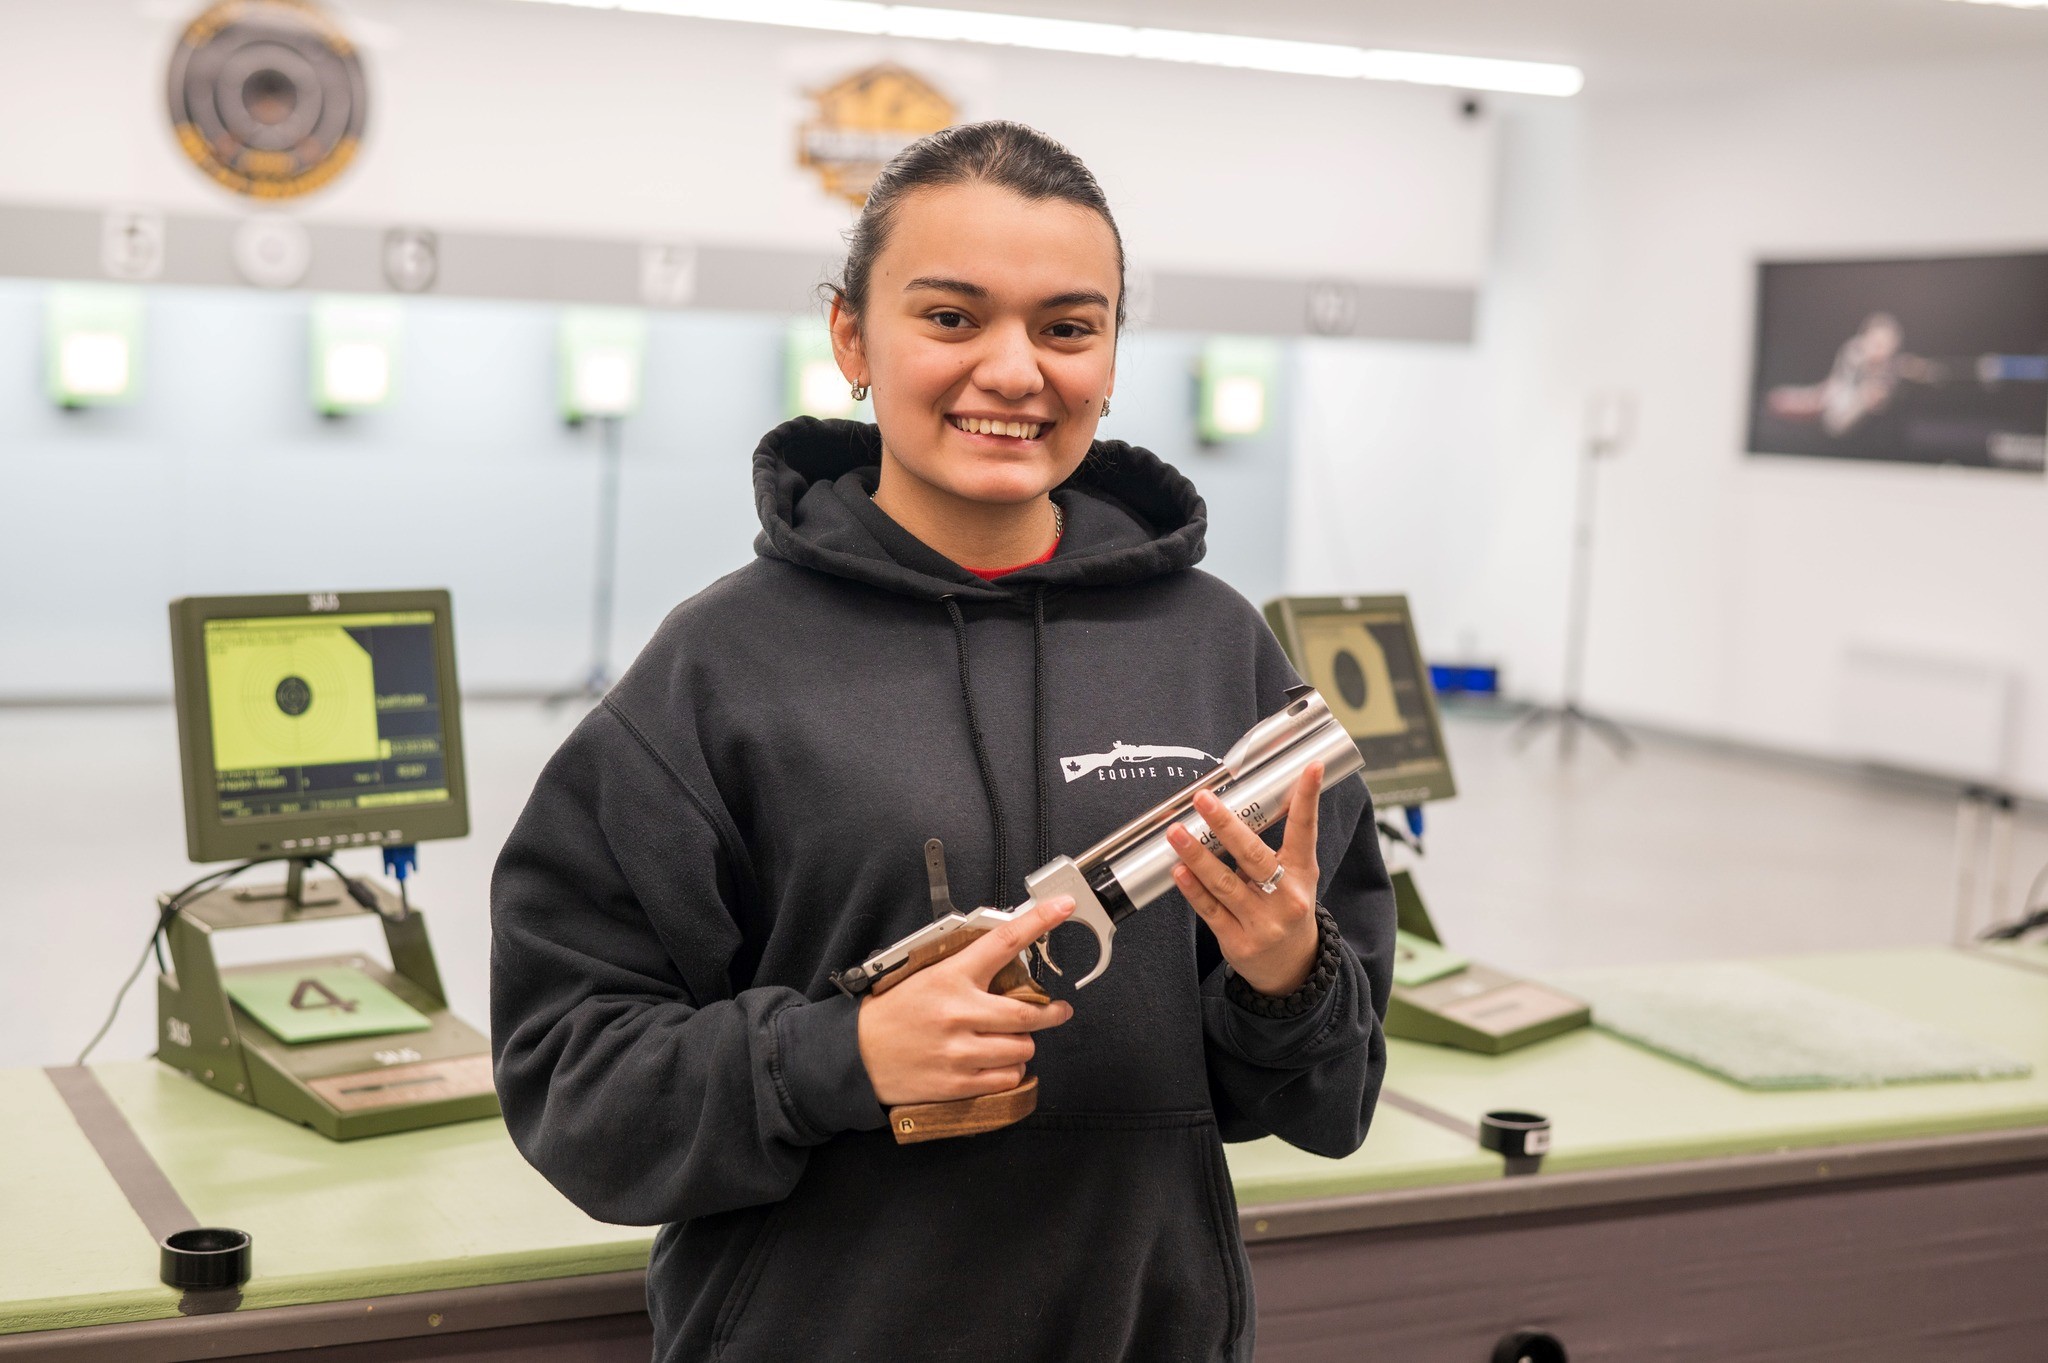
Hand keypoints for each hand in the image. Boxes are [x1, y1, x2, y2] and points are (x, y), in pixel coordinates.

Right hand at [857, 897, 1075, 1106]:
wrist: (857, 1055)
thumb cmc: (894, 1013)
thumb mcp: (927, 976)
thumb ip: (966, 969)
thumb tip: (1007, 959)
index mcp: (951, 977)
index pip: (1004, 941)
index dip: (1038, 921)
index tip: (1062, 908)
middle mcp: (959, 1012)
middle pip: (1028, 1012)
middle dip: (1052, 1012)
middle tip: (1058, 1010)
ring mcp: (959, 1050)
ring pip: (1022, 1048)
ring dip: (1022, 1043)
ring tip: (1007, 1039)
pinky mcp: (959, 1082)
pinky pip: (1007, 1077)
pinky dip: (1010, 1070)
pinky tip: (995, 1062)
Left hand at [1169, 763, 1322, 996]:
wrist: (1293, 968)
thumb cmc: (1286, 909)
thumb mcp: (1296, 877)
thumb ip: (1274, 848)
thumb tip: (1239, 805)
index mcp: (1302, 873)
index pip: (1305, 830)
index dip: (1307, 798)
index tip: (1310, 767)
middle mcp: (1286, 897)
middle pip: (1254, 856)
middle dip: (1226, 825)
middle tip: (1204, 799)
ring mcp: (1263, 922)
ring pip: (1225, 884)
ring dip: (1197, 855)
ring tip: (1176, 832)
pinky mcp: (1239, 942)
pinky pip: (1210, 910)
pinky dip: (1192, 889)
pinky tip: (1178, 870)